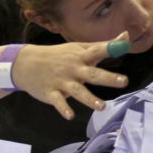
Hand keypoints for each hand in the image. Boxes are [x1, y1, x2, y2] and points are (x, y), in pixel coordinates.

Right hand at [10, 32, 130, 119]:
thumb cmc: (60, 55)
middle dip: (108, 78)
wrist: (26, 63)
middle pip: (93, 73)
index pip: (98, 50)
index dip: (111, 47)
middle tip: (124, 81)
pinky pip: (58, 102)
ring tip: (102, 106)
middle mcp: (73, 68)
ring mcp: (62, 81)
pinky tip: (70, 115)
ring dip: (89, 98)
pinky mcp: (51, 93)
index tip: (125, 45)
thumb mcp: (80, 47)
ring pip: (77, 91)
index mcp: (81, 56)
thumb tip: (126, 37)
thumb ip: (104, 45)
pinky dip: (63, 108)